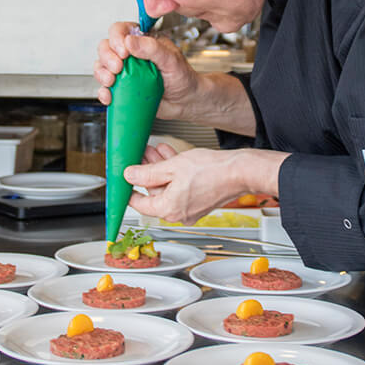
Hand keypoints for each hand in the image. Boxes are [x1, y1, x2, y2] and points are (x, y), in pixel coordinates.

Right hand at [94, 22, 198, 116]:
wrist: (187, 102)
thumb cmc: (183, 78)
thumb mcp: (172, 60)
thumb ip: (152, 48)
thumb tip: (129, 41)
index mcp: (142, 41)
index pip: (120, 30)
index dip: (116, 38)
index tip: (124, 52)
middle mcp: (130, 55)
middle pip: (106, 47)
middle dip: (107, 57)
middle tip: (118, 68)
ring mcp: (125, 72)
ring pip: (101, 66)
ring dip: (101, 73)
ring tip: (112, 82)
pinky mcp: (122, 89)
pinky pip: (104, 88)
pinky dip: (103, 92)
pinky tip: (109, 96)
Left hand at [125, 144, 288, 223]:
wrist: (240, 171)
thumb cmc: (212, 171)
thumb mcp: (172, 167)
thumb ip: (147, 173)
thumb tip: (129, 175)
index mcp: (168, 209)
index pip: (138, 203)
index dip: (128, 188)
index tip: (123, 177)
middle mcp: (179, 214)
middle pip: (154, 193)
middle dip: (147, 171)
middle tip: (141, 155)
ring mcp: (191, 208)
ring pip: (168, 187)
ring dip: (160, 169)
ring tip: (155, 150)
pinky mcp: (200, 200)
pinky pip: (181, 187)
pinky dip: (175, 173)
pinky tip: (171, 156)